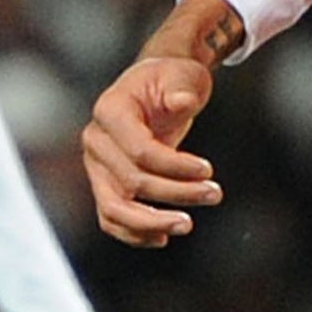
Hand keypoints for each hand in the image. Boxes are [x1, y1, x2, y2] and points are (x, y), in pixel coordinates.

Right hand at [82, 56, 220, 245]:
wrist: (157, 86)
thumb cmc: (172, 79)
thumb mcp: (182, 75)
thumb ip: (180, 88)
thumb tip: (182, 102)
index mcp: (110, 111)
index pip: (140, 151)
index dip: (175, 166)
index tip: (208, 170)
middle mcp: (96, 141)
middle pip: (131, 182)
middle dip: (176, 193)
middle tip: (215, 194)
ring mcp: (96, 166)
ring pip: (114, 208)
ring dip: (152, 222)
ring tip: (187, 225)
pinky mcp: (105, 183)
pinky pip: (112, 217)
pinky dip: (135, 232)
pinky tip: (164, 237)